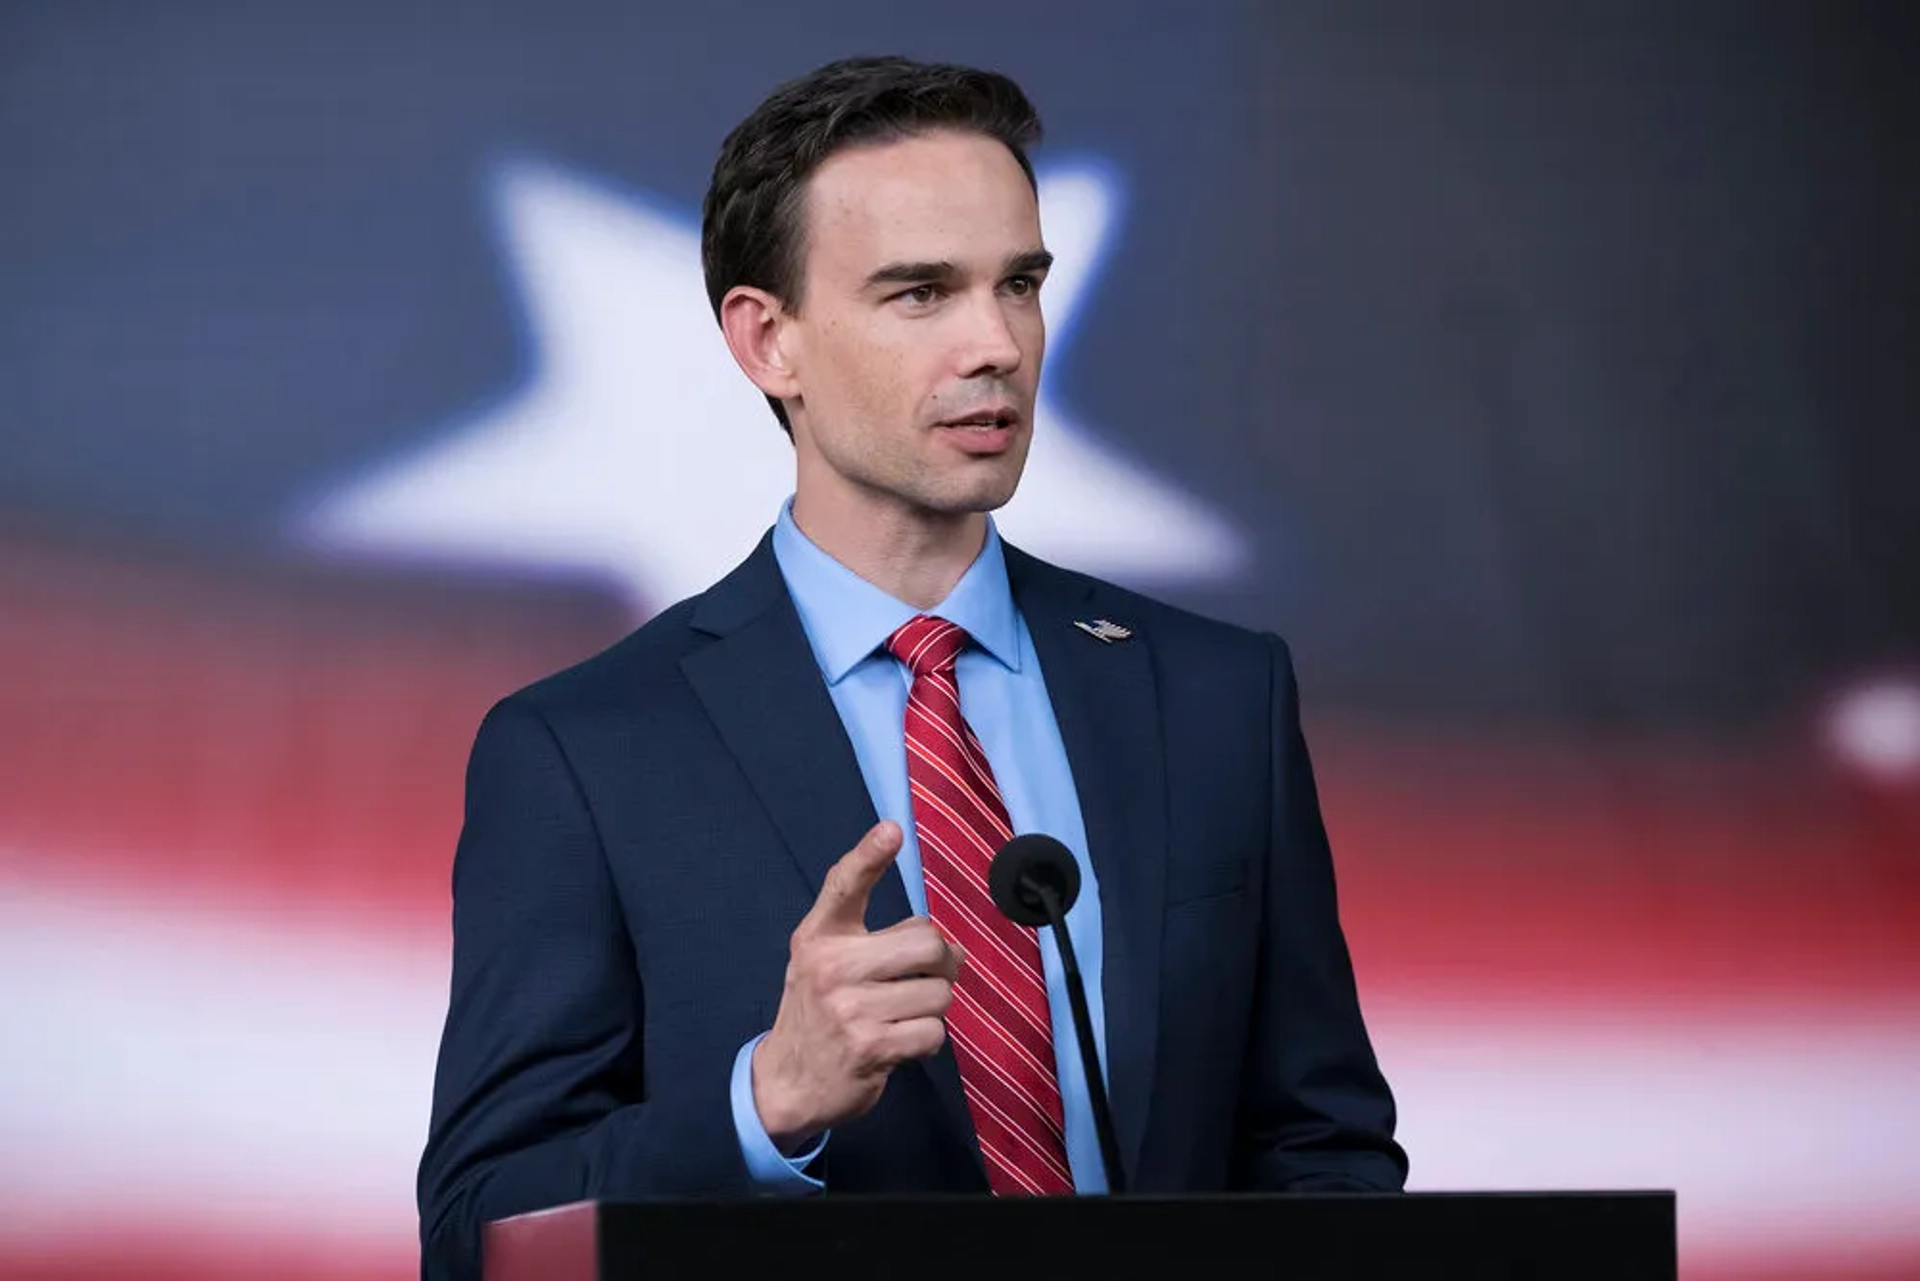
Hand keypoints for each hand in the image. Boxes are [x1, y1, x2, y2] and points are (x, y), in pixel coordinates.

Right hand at [751, 820, 962, 1147]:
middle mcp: (831, 966)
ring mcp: (850, 1009)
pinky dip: (925, 1039)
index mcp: (820, 936)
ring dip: (932, 1006)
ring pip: (938, 992)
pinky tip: (898, 1042)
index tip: (892, 830)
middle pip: (927, 941)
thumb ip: (878, 940)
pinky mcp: (870, 1047)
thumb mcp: (829, 962)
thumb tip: (947, 942)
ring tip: (902, 1015)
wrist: (789, 1082)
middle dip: (941, 962)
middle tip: (926, 977)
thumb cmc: (820, 1011)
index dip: (869, 855)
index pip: (844, 885)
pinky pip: (933, 1032)